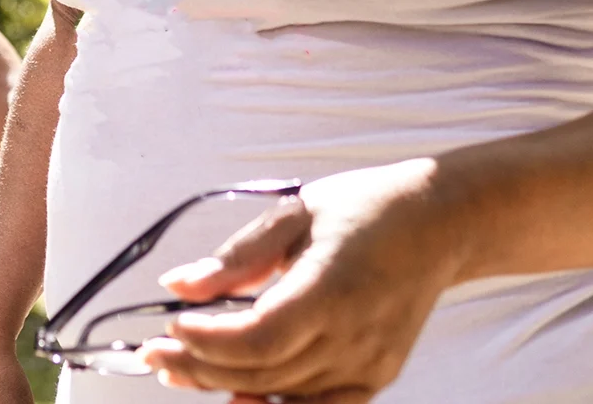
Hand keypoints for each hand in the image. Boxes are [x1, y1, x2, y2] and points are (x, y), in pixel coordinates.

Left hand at [138, 159, 468, 402]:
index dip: (205, 343)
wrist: (439, 224)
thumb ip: (237, 255)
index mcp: (331, 287)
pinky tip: (238, 398)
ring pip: (284, 393)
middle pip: (262, 371)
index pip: (256, 337)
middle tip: (153, 356)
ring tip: (181, 370)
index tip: (166, 330)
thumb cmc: (366, 208)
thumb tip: (177, 285)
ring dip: (226, 386)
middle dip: (200, 367)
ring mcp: (369, 362)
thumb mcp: (295, 212)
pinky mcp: (377, 376)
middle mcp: (353, 335)